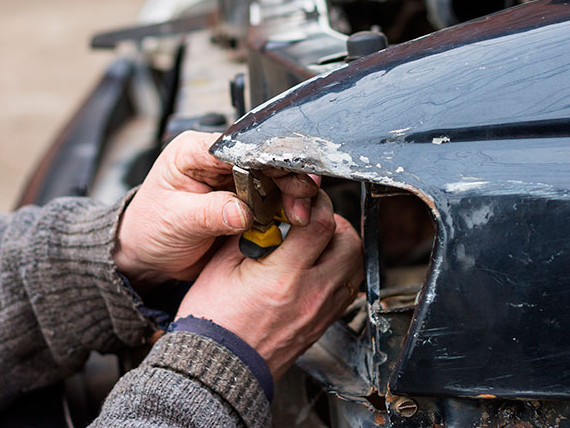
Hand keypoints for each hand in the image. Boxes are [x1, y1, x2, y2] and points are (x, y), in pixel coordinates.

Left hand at [114, 131, 319, 288]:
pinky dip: (286, 211)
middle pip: (264, 159)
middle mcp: (218, 161)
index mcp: (195, 151)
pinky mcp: (245, 202)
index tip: (288, 176)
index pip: (239, 147)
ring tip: (301, 214)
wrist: (147, 255)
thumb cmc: (149, 230)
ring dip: (292, 195)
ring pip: (274, 179)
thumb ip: (209, 214)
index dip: (267, 159)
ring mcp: (233, 181)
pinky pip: (272, 201)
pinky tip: (295, 220)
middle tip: (302, 199)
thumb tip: (242, 211)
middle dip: (288, 177)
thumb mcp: (175, 221)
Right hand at [175, 190, 363, 378]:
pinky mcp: (324, 323)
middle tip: (312, 219)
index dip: (316, 203)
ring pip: (355, 265)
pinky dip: (340, 270)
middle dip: (335, 222)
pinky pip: (348, 288)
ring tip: (316, 241)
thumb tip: (266, 211)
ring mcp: (322, 312)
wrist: (220, 369)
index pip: (321, 224)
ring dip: (341, 246)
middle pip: (350, 243)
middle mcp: (311, 294)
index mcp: (284, 276)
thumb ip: (247, 233)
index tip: (303, 200)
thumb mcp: (220, 267)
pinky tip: (317, 266)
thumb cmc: (214, 323)